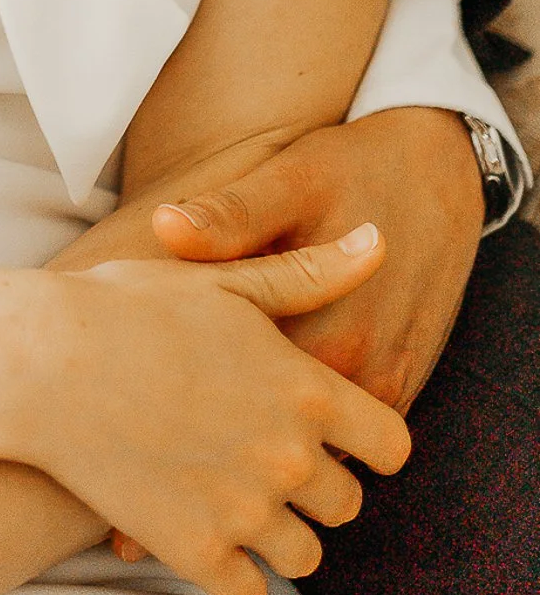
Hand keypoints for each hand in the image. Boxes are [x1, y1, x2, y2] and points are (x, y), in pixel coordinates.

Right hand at [22, 227, 409, 594]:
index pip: (392, 446)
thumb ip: (308, 273)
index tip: (334, 434)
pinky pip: (248, 594)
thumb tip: (381, 242)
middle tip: (262, 457)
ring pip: (304, 556)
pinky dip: (234, 573)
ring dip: (279, 534)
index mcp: (305, 389)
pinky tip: (204, 534)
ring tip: (234, 496)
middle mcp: (288, 456)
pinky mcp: (196, 551)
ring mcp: (244, 510)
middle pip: (346, 504)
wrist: (40, 362)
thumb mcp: (221, 279)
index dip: (369, 443)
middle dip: (315, 486)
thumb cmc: (126, 306)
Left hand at [152, 108, 483, 407]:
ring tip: (212, 353)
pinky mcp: (400, 386)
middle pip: (268, 415)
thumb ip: (229, 216)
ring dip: (260, 399)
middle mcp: (364, 380)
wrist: (439, 169)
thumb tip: (164, 227)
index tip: (156, 342)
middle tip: (178, 350)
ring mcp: (388, 391)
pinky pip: (340, 418)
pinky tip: (262, 353)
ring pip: (306, 425)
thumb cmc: (352, 168)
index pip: (234, 389)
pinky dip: (303, 399)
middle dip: (220, 392)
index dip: (188, 368)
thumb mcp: (289, 182)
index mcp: (327, 341)